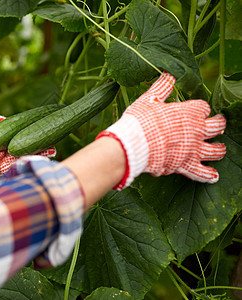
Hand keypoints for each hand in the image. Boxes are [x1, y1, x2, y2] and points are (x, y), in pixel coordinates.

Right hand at [97, 72, 225, 189]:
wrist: (133, 144)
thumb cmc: (140, 120)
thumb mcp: (148, 99)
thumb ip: (162, 87)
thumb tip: (169, 74)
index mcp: (189, 112)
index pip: (203, 107)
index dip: (200, 108)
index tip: (196, 109)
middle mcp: (197, 130)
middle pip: (217, 126)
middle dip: (218, 125)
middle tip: (218, 125)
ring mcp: (193, 149)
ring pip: (216, 150)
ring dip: (219, 149)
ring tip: (220, 149)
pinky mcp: (186, 165)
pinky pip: (201, 173)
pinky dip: (209, 175)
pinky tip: (214, 176)